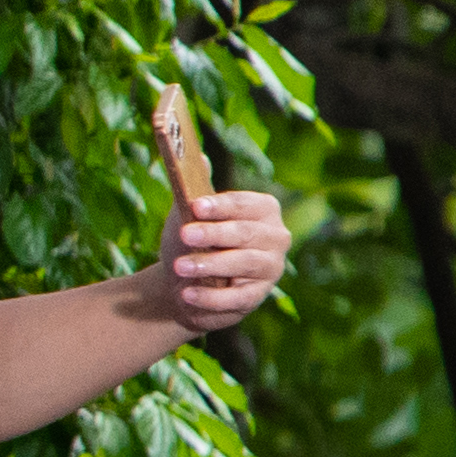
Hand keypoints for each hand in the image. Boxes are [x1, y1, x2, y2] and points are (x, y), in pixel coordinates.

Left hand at [152, 185, 289, 334]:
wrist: (184, 283)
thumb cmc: (191, 242)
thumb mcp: (189, 215)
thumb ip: (194, 190)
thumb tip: (197, 159)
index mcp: (262, 210)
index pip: (245, 204)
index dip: (221, 205)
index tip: (196, 206)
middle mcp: (275, 236)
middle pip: (245, 232)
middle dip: (213, 233)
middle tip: (184, 234)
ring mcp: (270, 267)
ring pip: (244, 263)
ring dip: (210, 265)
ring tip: (180, 267)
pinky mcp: (258, 295)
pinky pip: (238, 297)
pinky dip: (211, 297)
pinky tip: (187, 294)